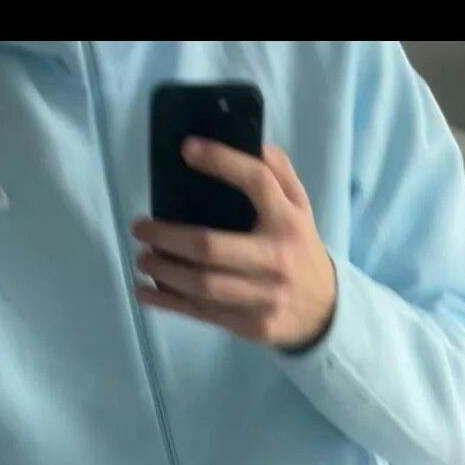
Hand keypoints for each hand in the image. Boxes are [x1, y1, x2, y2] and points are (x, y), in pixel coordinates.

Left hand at [131, 143, 337, 350]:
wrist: (324, 311)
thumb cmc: (299, 247)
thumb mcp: (299, 206)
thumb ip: (277, 172)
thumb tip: (247, 139)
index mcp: (288, 221)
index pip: (256, 182)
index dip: (221, 161)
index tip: (187, 150)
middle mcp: (276, 259)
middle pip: (210, 247)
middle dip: (166, 237)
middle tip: (140, 228)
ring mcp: (264, 297)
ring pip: (202, 285)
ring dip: (163, 271)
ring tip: (143, 258)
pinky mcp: (252, 325)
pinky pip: (203, 313)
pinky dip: (169, 303)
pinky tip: (146, 292)